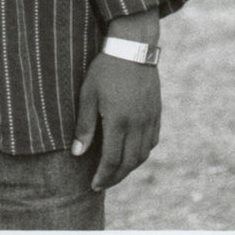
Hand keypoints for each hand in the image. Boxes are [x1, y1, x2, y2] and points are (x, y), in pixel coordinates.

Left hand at [71, 53, 160, 190]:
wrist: (133, 48)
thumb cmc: (105, 69)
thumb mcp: (88, 94)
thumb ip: (84, 125)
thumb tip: (77, 153)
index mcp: (118, 121)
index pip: (111, 160)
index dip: (103, 176)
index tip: (94, 185)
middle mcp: (137, 125)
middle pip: (129, 163)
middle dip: (115, 177)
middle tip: (103, 184)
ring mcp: (150, 120)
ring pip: (143, 155)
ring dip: (129, 167)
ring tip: (115, 171)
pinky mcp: (156, 113)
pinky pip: (152, 141)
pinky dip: (142, 153)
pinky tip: (132, 154)